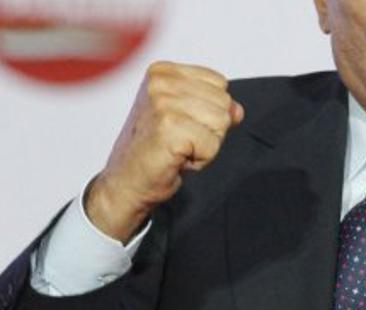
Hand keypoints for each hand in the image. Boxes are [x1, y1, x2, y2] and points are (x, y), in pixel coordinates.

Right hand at [86, 61, 244, 242]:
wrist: (127, 182)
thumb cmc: (152, 151)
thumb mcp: (186, 120)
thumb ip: (213, 108)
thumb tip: (237, 109)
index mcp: (162, 72)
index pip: (219, 83)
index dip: (209, 112)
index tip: (182, 126)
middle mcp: (160, 82)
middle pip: (224, 102)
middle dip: (210, 130)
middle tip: (180, 141)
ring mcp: (163, 103)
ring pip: (222, 122)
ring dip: (206, 145)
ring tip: (179, 149)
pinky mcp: (169, 128)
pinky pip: (213, 144)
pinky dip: (201, 160)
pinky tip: (177, 159)